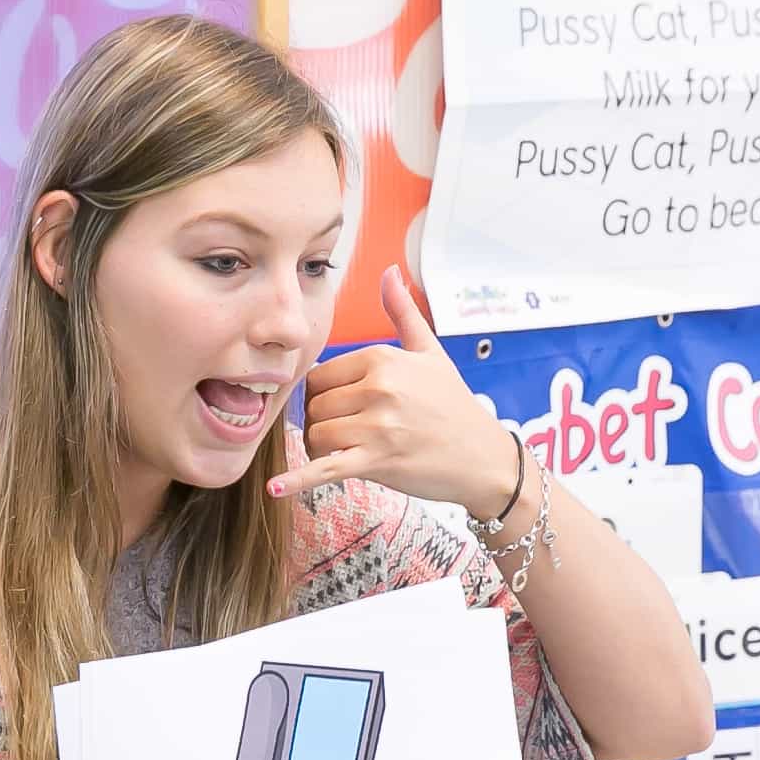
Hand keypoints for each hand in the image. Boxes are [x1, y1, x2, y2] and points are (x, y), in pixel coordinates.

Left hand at [266, 268, 515, 512]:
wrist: (484, 457)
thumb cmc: (454, 406)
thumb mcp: (430, 353)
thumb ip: (402, 312)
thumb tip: (389, 271)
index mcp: (382, 359)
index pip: (319, 375)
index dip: (322, 395)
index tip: (339, 408)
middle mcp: (378, 388)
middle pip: (314, 406)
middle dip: (322, 422)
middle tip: (345, 434)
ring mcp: (377, 426)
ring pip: (316, 434)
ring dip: (321, 449)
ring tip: (344, 452)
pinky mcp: (377, 461)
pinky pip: (326, 469)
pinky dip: (298, 480)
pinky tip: (275, 488)